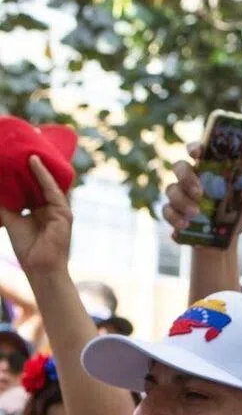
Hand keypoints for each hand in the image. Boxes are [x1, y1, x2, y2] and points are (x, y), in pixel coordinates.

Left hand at [0, 156, 72, 281]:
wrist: (40, 268)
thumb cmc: (28, 249)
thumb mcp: (11, 219)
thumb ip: (5, 203)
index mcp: (41, 210)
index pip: (32, 186)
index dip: (24, 171)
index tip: (13, 155)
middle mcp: (51, 208)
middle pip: (40, 181)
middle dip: (31, 165)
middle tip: (19, 145)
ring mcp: (59, 210)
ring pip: (47, 182)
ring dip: (36, 165)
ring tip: (25, 148)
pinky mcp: (64, 214)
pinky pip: (52, 189)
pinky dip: (43, 175)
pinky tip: (33, 162)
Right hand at [162, 144, 241, 246]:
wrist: (224, 240)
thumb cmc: (237, 214)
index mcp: (209, 170)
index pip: (198, 151)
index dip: (195, 148)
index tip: (197, 152)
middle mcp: (191, 179)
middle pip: (179, 167)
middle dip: (186, 177)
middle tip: (199, 192)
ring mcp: (180, 195)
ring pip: (171, 190)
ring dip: (182, 201)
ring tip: (196, 213)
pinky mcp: (173, 213)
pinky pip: (167, 211)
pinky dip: (174, 218)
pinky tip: (185, 225)